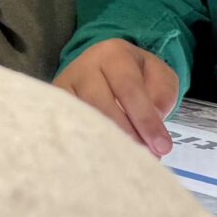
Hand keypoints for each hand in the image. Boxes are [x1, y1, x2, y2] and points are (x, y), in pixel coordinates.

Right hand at [53, 39, 177, 156]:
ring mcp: (64, 86)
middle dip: (126, 135)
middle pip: (102, 105)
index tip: (161, 147)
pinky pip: (68, 128)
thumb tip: (149, 128)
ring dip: (106, 143)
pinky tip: (101, 158)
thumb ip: (161, 96)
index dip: (146, 119)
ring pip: (82, 119)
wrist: (106, 69)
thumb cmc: (137, 75)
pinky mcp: (54, 106)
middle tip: (143, 157)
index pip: (128, 88)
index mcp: (113, 54)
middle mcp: (84, 66)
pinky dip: (86, 145)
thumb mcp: (158, 76)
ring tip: (124, 162)